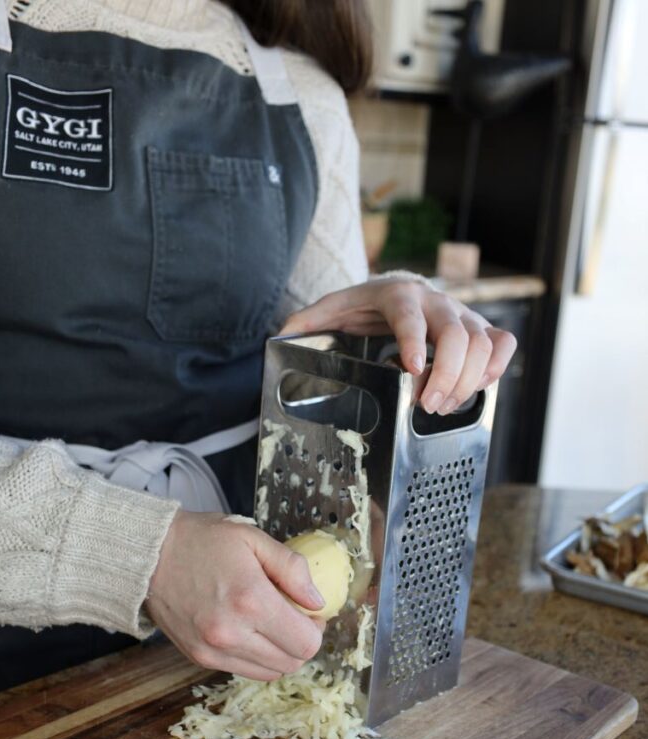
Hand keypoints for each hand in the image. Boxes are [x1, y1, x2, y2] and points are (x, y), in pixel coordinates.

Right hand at [145, 512, 325, 680]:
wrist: (149, 555)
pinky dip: (256, 656)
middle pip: (292, 662)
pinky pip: (244, 670)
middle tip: (294, 617)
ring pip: (270, 672)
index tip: (310, 612)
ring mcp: (213, 651)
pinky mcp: (200, 658)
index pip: (306, 642)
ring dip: (280, 652)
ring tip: (271, 624)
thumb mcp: (253, 539)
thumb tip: (317, 601)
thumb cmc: (202, 540)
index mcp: (251, 600)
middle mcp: (232, 633)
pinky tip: (250, 630)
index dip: (316, 628)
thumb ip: (292, 569)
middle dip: (301, 641)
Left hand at [280, 278, 516, 414]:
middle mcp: (435, 302)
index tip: (413, 371)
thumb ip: (306, 321)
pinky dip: (497, 368)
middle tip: (427, 406)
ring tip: (443, 406)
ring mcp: (462, 315)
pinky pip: (503, 344)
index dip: (416, 342)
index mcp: (398, 295)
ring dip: (469, 380)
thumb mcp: (332, 310)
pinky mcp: (480, 328)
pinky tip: (475, 388)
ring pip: (484, 342)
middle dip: (446, 376)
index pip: (410, 316)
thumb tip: (279, 336)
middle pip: (458, 335)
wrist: (395, 289)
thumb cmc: (363, 306)